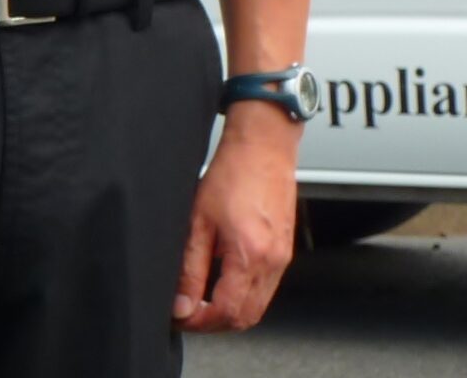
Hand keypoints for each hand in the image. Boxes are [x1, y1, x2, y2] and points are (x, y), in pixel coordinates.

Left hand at [171, 109, 298, 332]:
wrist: (263, 145)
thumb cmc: (233, 172)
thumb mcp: (199, 220)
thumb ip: (190, 267)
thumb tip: (182, 303)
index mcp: (250, 255)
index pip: (227, 313)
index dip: (200, 321)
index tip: (181, 315)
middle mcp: (272, 262)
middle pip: (246, 318)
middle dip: (214, 322)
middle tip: (189, 311)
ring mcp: (282, 258)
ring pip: (258, 306)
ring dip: (231, 310)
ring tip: (202, 297)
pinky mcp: (285, 251)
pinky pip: (266, 288)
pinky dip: (245, 294)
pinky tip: (224, 279)